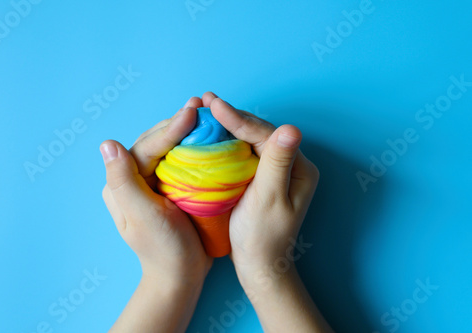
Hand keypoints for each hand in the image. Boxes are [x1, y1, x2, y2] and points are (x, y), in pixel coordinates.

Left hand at [101, 97, 212, 285]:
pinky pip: (180, 160)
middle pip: (155, 142)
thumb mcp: (142, 216)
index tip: (193, 112)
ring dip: (186, 130)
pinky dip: (193, 146)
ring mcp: (152, 183)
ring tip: (205, 113)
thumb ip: (123, 181)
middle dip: (177, 122)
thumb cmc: (164, 249)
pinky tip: (207, 135)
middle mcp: (133, 179)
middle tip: (201, 105)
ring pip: (168, 148)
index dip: (169, 129)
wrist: (181, 274)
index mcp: (122, 184)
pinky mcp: (169, 187)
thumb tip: (108, 144)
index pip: (146, 148)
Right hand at [202, 92, 330, 331]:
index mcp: (300, 167)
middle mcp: (291, 163)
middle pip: (259, 131)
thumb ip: (278, 163)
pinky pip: (244, 151)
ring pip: (250, 138)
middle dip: (232, 115)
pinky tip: (211, 132)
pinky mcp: (261, 176)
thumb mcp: (270, 200)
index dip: (239, 118)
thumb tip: (291, 127)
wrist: (259, 264)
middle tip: (204, 100)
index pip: (266, 134)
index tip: (213, 104)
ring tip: (204, 109)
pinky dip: (227, 140)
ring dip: (228, 124)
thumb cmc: (263, 237)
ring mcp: (276, 169)